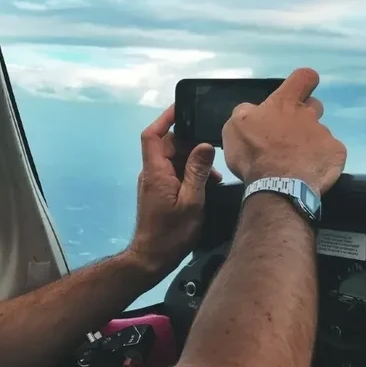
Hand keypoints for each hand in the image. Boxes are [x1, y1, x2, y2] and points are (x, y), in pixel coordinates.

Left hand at [126, 105, 222, 278]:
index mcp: (155, 171)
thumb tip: (204, 145)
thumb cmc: (171, 233)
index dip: (165, 118)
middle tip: (212, 152)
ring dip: (193, 162)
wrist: (152, 259)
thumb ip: (197, 172)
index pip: (152, 135)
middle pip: (168, 145)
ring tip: (214, 175)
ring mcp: (154, 183)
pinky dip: (190, 174)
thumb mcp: (192, 202)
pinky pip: (174, 173)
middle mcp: (151, 173)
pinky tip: (207, 185)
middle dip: (190, 144)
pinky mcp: (159, 192)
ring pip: (173, 160)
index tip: (182, 108)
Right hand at [223, 68, 346, 194]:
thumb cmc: (253, 155)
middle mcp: (308, 115)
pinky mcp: (337, 154)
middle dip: (305, 116)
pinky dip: (321, 161)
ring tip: (295, 163)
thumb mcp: (234, 128)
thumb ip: (246, 112)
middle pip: (314, 105)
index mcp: (284, 104)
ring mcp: (325, 134)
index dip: (303, 82)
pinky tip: (309, 173)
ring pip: (320, 133)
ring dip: (309, 144)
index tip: (298, 92)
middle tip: (289, 136)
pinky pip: (331, 154)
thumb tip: (254, 110)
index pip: (304, 77)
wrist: (278, 187)